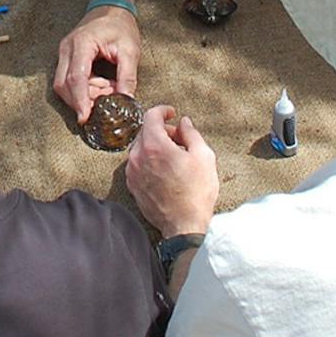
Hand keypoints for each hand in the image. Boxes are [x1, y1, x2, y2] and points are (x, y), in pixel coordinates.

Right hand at [53, 4, 141, 122]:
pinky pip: (68, 80)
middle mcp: (67, 48)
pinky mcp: (66, 58)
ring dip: (83, 96)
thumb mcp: (130, 50)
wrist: (110, 8)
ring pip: (63, 85)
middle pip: (64, 85)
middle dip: (82, 101)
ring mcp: (63, 53)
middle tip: (105, 104)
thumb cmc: (120, 26)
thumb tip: (126, 102)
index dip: (80, 100)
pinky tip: (101, 84)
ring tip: (107, 89)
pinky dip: (83, 89)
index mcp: (82, 43)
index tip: (85, 118)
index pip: (76, 78)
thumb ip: (128, 77)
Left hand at [126, 105, 218, 238]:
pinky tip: (164, 169)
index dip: (163, 110)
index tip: (171, 113)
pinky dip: (149, 160)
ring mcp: (132, 172)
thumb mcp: (203, 157)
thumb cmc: (196, 193)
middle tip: (179, 138)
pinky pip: (137, 163)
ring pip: (140, 148)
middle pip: (145, 131)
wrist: (184, 225)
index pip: (151, 116)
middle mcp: (138, 157)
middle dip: (162, 129)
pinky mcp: (132, 186)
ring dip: (155, 145)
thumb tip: (183, 123)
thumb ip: (191, 134)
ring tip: (174, 156)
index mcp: (154, 146)